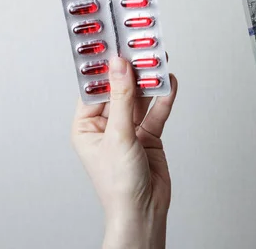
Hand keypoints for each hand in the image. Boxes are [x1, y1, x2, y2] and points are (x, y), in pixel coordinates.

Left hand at [72, 57, 177, 248]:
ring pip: (140, 98)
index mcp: (87, 125)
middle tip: (140, 46)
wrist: (144, 211)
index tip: (113, 45)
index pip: (95, 88)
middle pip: (120, 90)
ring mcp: (129, 129)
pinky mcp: (149, 135)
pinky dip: (164, 97)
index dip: (105, 67)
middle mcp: (107, 125)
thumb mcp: (118, 135)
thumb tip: (119, 66)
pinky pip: (156, 111)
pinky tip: (169, 82)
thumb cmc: (118, 185)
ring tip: (158, 59)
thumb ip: (121, 98)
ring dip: (149, 81)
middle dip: (131, 70)